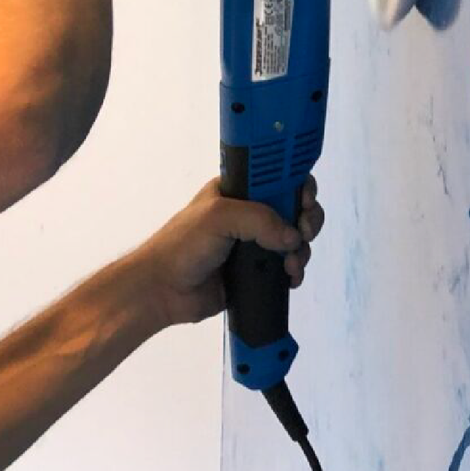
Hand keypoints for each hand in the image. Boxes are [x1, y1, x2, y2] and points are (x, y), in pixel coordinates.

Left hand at [126, 177, 325, 329]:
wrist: (162, 291)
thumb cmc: (182, 245)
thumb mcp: (219, 217)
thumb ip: (259, 220)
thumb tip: (292, 237)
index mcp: (239, 191)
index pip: (279, 179)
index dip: (298, 186)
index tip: (306, 200)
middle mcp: (251, 214)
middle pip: (294, 209)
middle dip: (307, 219)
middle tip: (305, 231)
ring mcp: (255, 244)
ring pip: (295, 239)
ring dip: (302, 249)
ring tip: (292, 263)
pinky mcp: (256, 271)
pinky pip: (286, 266)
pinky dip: (295, 271)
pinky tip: (291, 277)